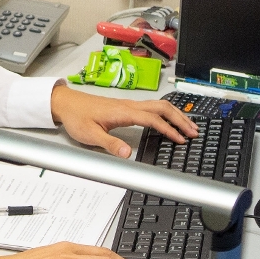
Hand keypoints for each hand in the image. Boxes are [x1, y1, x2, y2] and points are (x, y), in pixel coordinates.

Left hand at [50, 84, 196, 157]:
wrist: (66, 104)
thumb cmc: (77, 117)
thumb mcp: (91, 135)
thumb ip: (110, 144)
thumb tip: (128, 154)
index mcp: (123, 111)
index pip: (153, 119)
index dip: (169, 129)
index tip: (181, 140)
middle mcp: (128, 105)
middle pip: (162, 108)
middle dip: (180, 119)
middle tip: (194, 132)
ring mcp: (128, 105)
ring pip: (158, 105)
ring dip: (175, 115)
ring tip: (188, 126)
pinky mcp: (125, 107)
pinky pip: (151, 107)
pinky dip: (165, 113)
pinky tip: (169, 120)